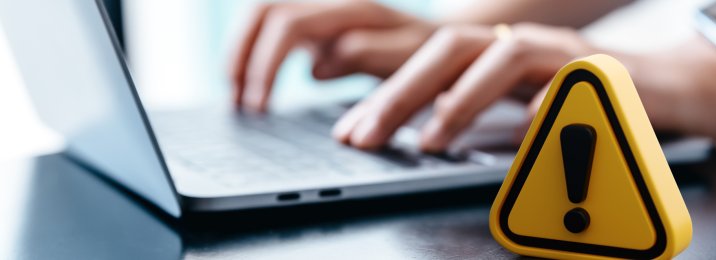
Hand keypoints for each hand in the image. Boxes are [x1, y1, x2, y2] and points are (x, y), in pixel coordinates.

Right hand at [230, 1, 434, 112]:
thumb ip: (369, 55)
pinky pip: (271, 28)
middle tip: (238, 105)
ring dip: (240, 53)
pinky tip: (249, 88)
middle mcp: (330, 2)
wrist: (444, 41)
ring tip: (235, 98)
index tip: (259, 107)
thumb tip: (316, 68)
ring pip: (261, 14)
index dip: (266, 64)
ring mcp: (320, 10)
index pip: (288, 23)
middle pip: (263, 10)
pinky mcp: (315, 24)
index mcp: (352, 10)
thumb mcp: (409, 58)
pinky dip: (253, 55)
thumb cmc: (430, 54)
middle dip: (242, 55)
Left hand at [332, 23, 593, 150]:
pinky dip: (543, 103)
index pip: (425, 60)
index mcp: (490, 50)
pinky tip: (524, 126)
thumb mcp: (514, 101)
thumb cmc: (576, 96)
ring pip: (502, 58)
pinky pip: (567, 82)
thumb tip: (423, 128)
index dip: (384, 92)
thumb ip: (473, 108)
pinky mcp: (598, 69)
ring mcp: (557, 51)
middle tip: (369, 135)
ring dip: (462, 99)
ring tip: (431, 140)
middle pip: (449, 49)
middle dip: (402, 93)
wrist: (655, 84)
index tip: (352, 129)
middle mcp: (518, 43)